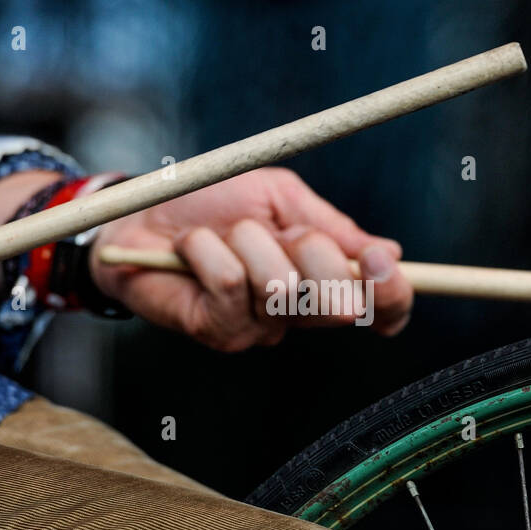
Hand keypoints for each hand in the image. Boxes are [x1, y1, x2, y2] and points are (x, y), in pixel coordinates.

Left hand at [89, 168, 412, 350]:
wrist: (139, 213)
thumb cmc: (210, 202)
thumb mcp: (278, 197)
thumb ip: (330, 225)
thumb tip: (390, 251)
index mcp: (324, 279)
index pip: (382, 308)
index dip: (391, 292)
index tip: (379, 260)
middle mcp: (299, 313)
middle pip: (341, 302)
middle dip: (311, 249)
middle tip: (274, 228)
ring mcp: (260, 329)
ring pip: (281, 286)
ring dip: (247, 240)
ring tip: (220, 234)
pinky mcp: (219, 332)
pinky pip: (233, 286)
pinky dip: (209, 249)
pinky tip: (192, 247)